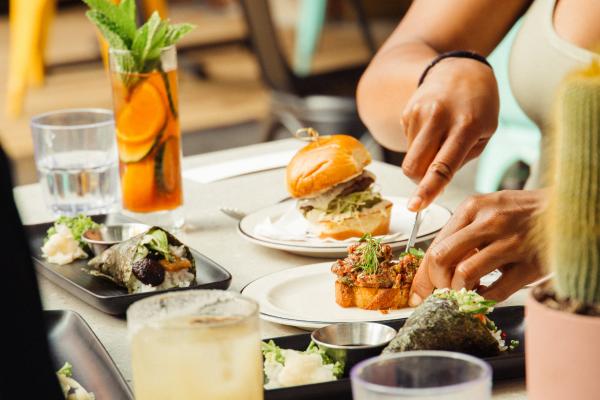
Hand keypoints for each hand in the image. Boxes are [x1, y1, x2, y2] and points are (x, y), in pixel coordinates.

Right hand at [402, 57, 499, 210]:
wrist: (460, 70)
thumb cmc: (479, 107)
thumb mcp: (485, 132)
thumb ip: (461, 160)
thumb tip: (434, 184)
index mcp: (467, 125)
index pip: (443, 166)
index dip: (428, 189)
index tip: (415, 207)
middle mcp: (440, 116)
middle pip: (415, 165)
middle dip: (419, 182)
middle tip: (430, 181)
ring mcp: (420, 112)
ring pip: (410, 157)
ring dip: (422, 161)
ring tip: (440, 142)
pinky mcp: (407, 111)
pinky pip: (408, 143)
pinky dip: (419, 145)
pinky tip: (432, 129)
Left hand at [410, 190, 545, 304]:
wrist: (568, 210)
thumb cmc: (524, 213)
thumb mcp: (489, 209)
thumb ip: (463, 232)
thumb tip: (435, 266)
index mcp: (473, 207)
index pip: (435, 245)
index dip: (423, 274)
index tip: (418, 291)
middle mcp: (489, 222)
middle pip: (441, 259)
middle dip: (435, 284)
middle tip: (440, 293)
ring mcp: (510, 243)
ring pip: (464, 275)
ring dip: (458, 291)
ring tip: (465, 292)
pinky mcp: (529, 265)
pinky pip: (495, 291)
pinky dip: (484, 299)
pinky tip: (486, 293)